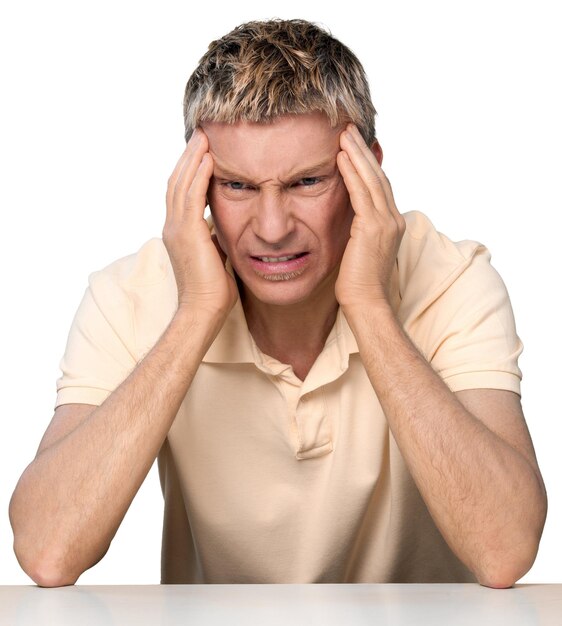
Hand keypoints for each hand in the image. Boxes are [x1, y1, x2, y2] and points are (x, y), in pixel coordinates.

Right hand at [163, 128, 237, 317]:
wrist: (204, 309)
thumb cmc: (214, 288)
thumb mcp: (215, 253)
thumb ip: (215, 236)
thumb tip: (224, 225)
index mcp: (178, 231)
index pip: (181, 192)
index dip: (190, 169)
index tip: (203, 151)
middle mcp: (172, 226)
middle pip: (177, 181)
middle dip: (189, 156)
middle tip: (201, 134)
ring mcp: (176, 229)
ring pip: (181, 183)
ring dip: (193, 158)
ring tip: (204, 137)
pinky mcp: (186, 233)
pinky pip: (191, 196)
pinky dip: (198, 175)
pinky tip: (208, 158)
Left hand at [335, 123, 405, 311]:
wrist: (367, 303)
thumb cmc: (359, 283)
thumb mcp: (360, 250)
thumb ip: (358, 230)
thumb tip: (348, 221)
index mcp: (391, 224)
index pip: (379, 186)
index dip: (367, 164)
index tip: (354, 145)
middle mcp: (393, 219)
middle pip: (378, 176)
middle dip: (363, 151)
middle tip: (349, 129)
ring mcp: (386, 222)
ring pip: (372, 179)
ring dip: (357, 154)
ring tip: (343, 134)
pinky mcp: (373, 228)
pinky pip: (362, 193)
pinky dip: (352, 173)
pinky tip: (341, 157)